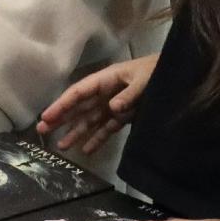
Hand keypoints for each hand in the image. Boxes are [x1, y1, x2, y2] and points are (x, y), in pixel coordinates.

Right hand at [36, 56, 157, 157]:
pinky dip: (97, 139)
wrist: (177, 74)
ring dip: (75, 132)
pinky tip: (86, 150)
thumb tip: (112, 107)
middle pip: (79, 108)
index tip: (47, 116)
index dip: (61, 104)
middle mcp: (104, 94)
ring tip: (61, 146)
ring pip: (89, 121)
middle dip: (61, 119)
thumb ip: (129, 93)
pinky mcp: (124, 117)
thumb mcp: (144, 79)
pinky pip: (106, 129)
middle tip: (42, 130)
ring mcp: (113, 106)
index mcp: (105, 80)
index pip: (78, 93)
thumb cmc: (156, 70)